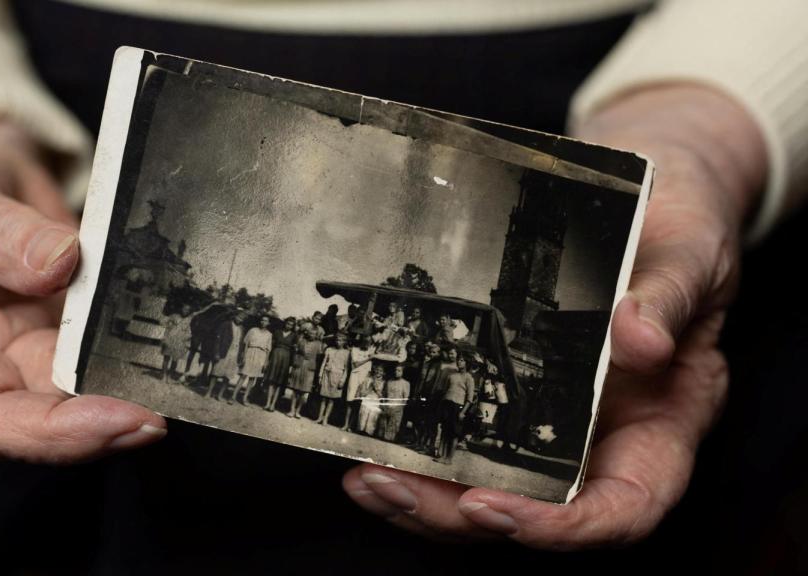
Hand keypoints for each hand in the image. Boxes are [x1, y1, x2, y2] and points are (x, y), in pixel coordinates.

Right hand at [0, 107, 165, 462]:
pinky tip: (168, 342)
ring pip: (75, 397)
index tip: (123, 418)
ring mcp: (13, 356)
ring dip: (126, 392)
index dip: (53, 433)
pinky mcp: (55, 340)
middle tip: (165, 405)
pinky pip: (98, 357)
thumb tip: (58, 263)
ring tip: (174, 375)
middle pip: (37, 423)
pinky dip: (133, 354)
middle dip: (104, 422)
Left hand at [342, 84, 766, 547]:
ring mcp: (554, 417)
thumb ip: (670, 297)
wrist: (653, 196)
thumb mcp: (690, 252)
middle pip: (536, 508)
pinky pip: (467, 432)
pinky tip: (374, 434)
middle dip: (458, 514)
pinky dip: (421, 444)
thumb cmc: (684, 230)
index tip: (494, 507)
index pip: (622, 507)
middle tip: (393, 488)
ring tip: (367, 478)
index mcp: (662, 423)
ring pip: (491, 483)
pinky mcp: (511, 387)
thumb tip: (642, 340)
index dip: (562, 526)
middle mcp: (605, 435)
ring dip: (426, 493)